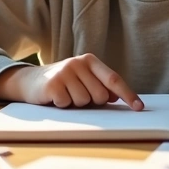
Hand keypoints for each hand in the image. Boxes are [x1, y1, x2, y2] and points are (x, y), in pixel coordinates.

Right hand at [0, 54, 143, 109]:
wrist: (29, 80)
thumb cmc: (62, 81)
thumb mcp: (82, 78)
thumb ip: (99, 85)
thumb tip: (116, 97)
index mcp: (89, 60)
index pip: (113, 79)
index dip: (128, 94)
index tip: (139, 107)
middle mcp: (78, 63)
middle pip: (99, 95)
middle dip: (91, 102)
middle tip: (77, 94)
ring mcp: (65, 72)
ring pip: (84, 102)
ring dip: (75, 104)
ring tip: (65, 95)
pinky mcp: (53, 84)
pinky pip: (68, 104)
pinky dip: (62, 105)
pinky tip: (55, 97)